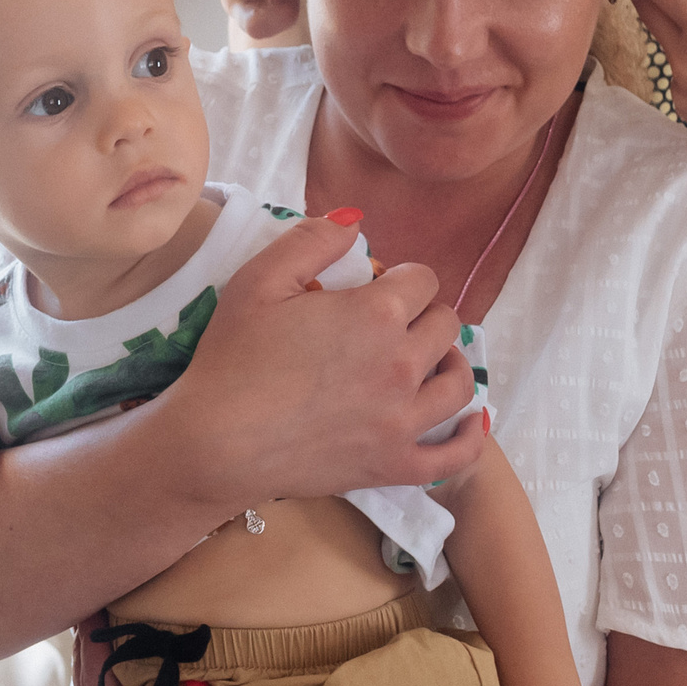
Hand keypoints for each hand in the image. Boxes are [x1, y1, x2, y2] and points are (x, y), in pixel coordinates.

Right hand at [160, 216, 486, 510]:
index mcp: (376, 314)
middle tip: (392, 323)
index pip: (422, 280)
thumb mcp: (260, 280)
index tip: (377, 289)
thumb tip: (354, 219)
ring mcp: (404, 420)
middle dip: (423, 315)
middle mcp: (402, 365)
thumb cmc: (232, 358)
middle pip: (445, 326)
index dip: (401, 279)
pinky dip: (470, 436)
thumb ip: (312, 239)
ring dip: (448, 363)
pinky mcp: (395, 465)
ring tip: (428, 361)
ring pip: (459, 383)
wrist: (215, 444)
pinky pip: (455, 454)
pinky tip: (471, 420)